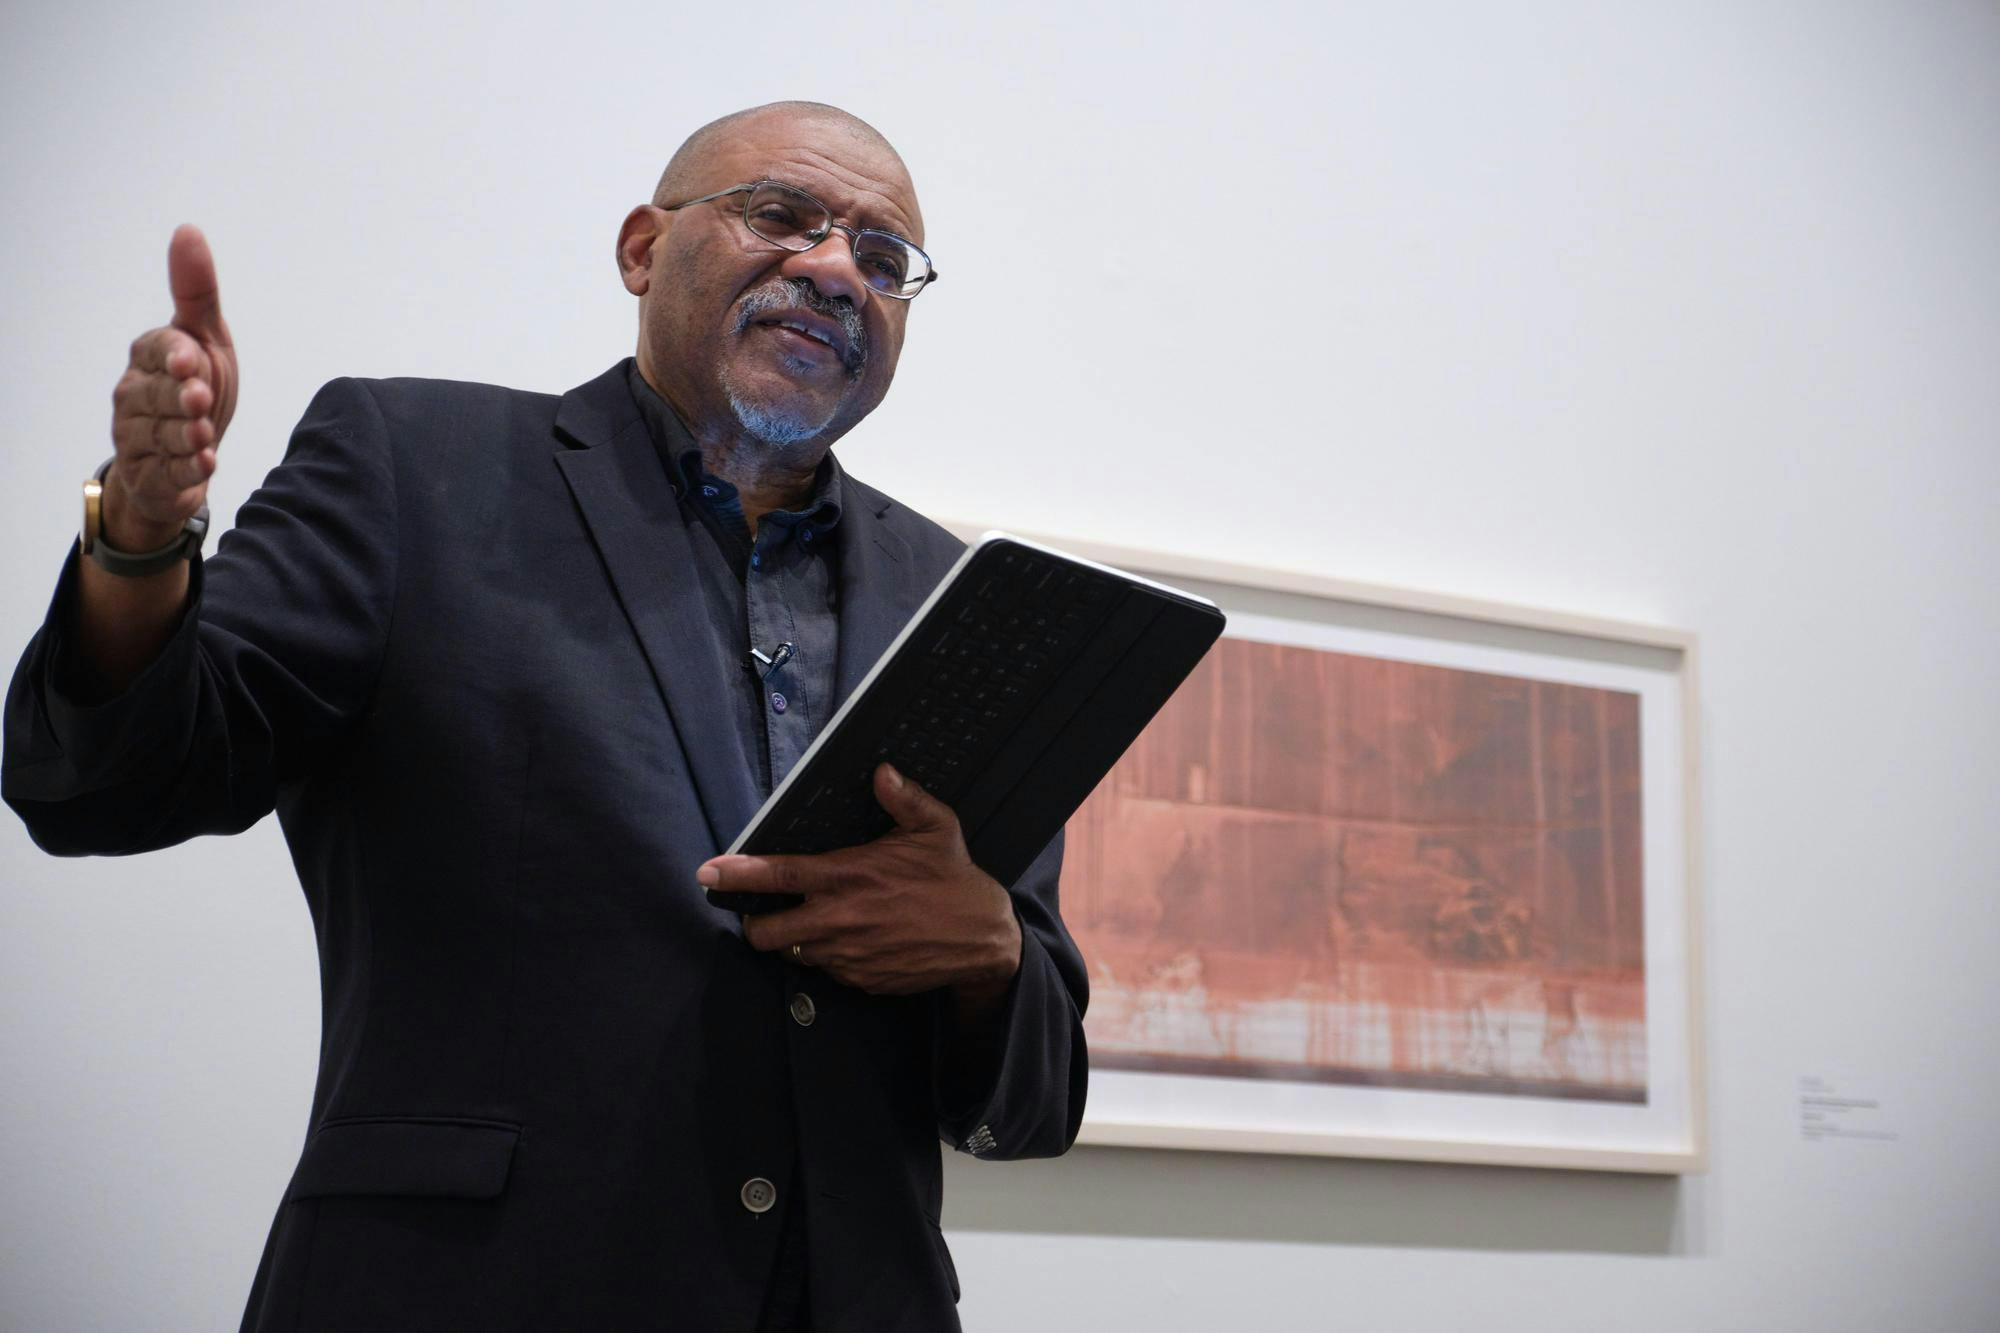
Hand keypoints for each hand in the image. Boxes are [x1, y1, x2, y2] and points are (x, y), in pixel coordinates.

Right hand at [106, 224, 236, 550]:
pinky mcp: (150, 474)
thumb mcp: (205, 338)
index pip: (158, 350)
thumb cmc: (197, 386)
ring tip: (204, 435)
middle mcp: (134, 395)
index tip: (191, 358)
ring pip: (160, 434)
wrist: (188, 455)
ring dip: (185, 435)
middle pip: (157, 394)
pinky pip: (167, 473)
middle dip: (180, 398)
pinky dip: (187, 471)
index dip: (174, 356)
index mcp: (149, 356)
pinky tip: (205, 465)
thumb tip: (188, 230)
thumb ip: (196, 292)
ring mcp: (137, 436)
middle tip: (200, 399)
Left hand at [703, 764, 1022, 1000]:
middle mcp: (840, 918)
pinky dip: (832, 958)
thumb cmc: (955, 878)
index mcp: (848, 875)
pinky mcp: (862, 979)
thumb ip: (902, 798)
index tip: (708, 874)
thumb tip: (881, 771)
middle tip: (766, 913)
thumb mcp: (936, 827)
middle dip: (757, 924)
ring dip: (797, 941)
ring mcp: (848, 954)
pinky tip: (855, 940)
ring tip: (821, 922)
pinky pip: (829, 971)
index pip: (775, 875)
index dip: (735, 875)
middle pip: (766, 934)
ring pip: (795, 954)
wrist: (984, 939)